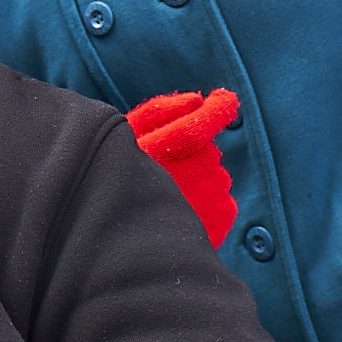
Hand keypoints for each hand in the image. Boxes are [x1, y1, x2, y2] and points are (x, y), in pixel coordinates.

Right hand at [127, 89, 240, 248]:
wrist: (117, 243)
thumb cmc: (115, 181)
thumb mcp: (125, 142)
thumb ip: (157, 113)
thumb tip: (196, 98)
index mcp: (152, 159)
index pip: (193, 128)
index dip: (215, 111)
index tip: (227, 98)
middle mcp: (180, 179)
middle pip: (208, 152)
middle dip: (197, 153)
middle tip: (172, 169)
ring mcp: (202, 202)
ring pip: (218, 176)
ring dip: (203, 177)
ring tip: (174, 194)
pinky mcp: (217, 222)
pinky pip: (226, 201)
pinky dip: (212, 199)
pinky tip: (188, 208)